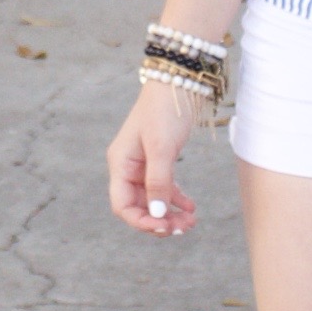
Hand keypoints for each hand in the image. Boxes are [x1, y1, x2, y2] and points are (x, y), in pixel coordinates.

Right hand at [105, 76, 202, 238]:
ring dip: (169, 213)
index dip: (141, 221)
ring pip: (153, 200)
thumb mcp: (161, 147)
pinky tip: (191, 207)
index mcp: (120, 164)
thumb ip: (158, 182)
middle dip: (159, 220)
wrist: (179, 82)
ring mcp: (143, 164)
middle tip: (183, 228)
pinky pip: (164, 188)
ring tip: (190, 222)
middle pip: (138, 206)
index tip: (164, 227)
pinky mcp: (159, 159)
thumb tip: (158, 214)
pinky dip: (176, 199)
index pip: (122, 205)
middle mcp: (128, 167)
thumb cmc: (165, 110)